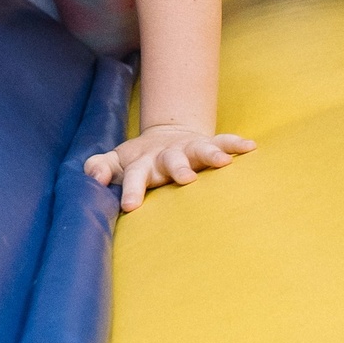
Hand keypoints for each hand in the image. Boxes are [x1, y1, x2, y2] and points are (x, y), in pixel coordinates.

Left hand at [83, 123, 254, 212]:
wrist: (165, 136)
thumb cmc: (138, 161)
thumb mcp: (116, 163)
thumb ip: (100, 168)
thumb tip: (93, 177)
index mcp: (143, 164)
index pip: (135, 176)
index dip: (132, 190)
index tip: (131, 206)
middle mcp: (166, 155)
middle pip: (170, 160)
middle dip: (177, 168)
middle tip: (185, 179)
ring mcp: (188, 148)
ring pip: (199, 149)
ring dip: (210, 153)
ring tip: (223, 161)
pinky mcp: (207, 144)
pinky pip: (223, 141)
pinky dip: (235, 143)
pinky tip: (250, 147)